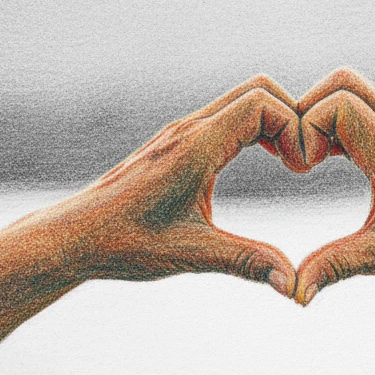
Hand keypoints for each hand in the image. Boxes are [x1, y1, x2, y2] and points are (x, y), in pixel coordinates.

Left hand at [12, 75, 307, 296]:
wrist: (71, 237)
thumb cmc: (123, 245)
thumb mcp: (191, 255)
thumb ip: (247, 262)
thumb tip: (292, 285)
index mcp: (195, 148)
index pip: (261, 104)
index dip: (294, 127)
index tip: (301, 170)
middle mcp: (188, 130)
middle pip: (258, 90)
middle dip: (291, 118)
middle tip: (303, 162)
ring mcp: (180, 133)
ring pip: (241, 99)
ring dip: (272, 122)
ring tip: (288, 163)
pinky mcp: (175, 142)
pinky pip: (225, 116)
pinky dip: (252, 128)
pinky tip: (258, 162)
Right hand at [291, 69, 374, 303]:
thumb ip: (336, 267)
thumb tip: (293, 294)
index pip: (341, 106)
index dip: (309, 127)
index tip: (304, 168)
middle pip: (343, 81)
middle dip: (309, 111)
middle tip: (302, 157)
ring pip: (353, 85)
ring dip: (323, 111)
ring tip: (314, 159)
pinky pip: (363, 102)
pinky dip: (338, 119)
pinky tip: (331, 158)